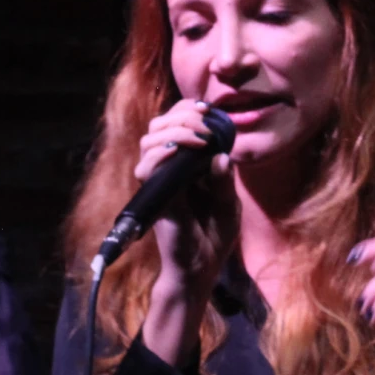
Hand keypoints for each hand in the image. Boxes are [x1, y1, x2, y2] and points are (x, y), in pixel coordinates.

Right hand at [136, 99, 238, 288]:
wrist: (201, 267)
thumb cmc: (215, 236)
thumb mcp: (229, 204)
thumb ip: (224, 180)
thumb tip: (220, 156)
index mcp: (187, 166)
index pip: (177, 126)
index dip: (187, 111)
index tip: (207, 107)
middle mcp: (169, 170)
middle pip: (159, 127)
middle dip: (182, 116)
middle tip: (205, 123)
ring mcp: (159, 182)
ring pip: (149, 142)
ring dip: (174, 132)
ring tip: (200, 138)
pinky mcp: (154, 197)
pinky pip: (145, 169)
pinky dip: (159, 155)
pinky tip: (179, 152)